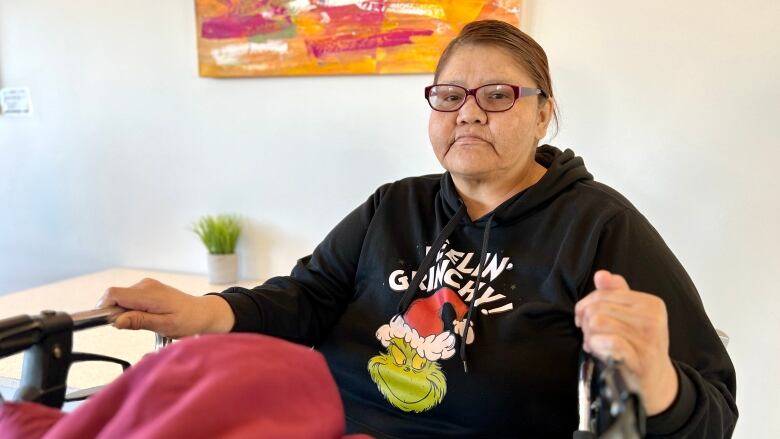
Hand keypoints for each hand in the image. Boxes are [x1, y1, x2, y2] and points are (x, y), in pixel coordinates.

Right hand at [96, 278, 234, 338]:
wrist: (203, 313)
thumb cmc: (188, 320)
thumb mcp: (164, 325)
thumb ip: (139, 321)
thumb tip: (116, 321)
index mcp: (148, 293)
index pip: (113, 294)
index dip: (104, 308)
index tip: (108, 323)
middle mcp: (145, 285)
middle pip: (114, 296)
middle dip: (114, 313)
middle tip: (130, 327)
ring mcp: (146, 286)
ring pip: (120, 298)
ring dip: (123, 312)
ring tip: (143, 322)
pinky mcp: (147, 290)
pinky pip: (129, 298)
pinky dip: (130, 309)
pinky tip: (145, 317)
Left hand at [574, 270, 678, 415]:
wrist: (655, 380)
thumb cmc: (638, 345)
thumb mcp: (631, 317)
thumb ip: (616, 294)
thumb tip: (601, 275)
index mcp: (651, 303)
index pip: (605, 293)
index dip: (585, 305)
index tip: (582, 318)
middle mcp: (652, 318)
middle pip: (597, 308)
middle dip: (585, 322)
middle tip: (588, 334)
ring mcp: (648, 338)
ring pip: (597, 322)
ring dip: (588, 335)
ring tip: (593, 343)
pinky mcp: (640, 357)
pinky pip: (606, 341)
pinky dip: (594, 345)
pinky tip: (596, 351)